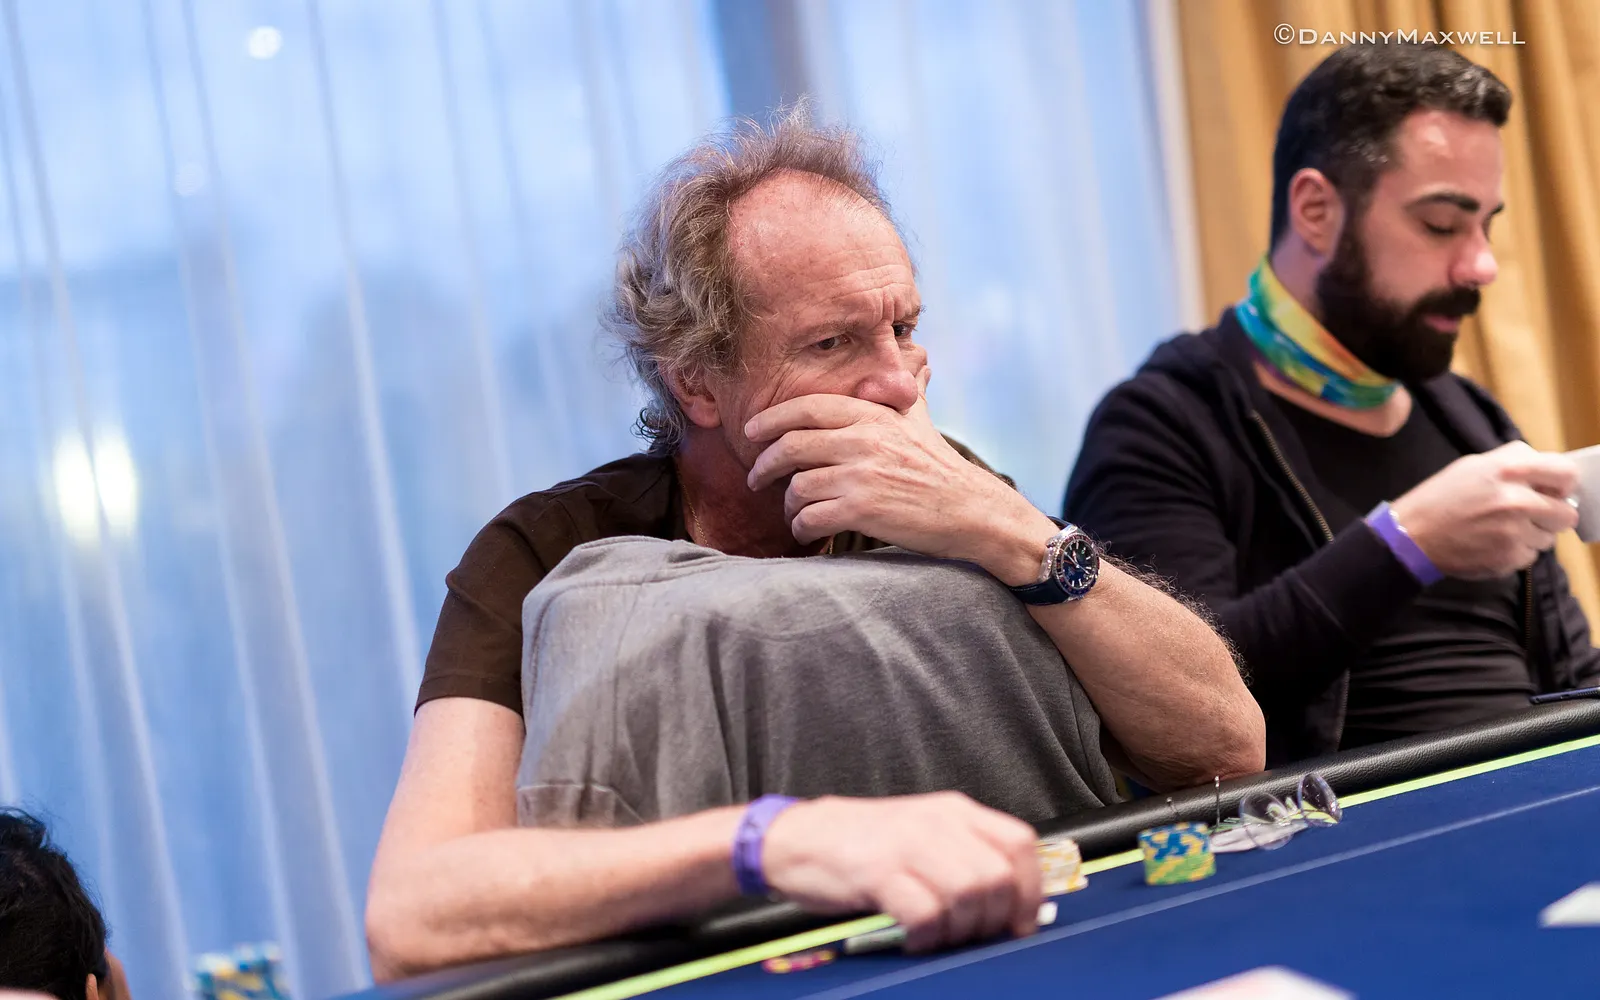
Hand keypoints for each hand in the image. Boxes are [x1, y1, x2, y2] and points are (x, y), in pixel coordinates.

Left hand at [743, 373, 1050, 579]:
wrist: (970, 510)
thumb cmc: (940, 466)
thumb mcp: (919, 420)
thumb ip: (903, 393)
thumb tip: (915, 362)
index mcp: (871, 414)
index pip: (806, 408)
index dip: (770, 419)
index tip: (751, 431)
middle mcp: (862, 439)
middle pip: (790, 446)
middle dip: (764, 465)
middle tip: (756, 478)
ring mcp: (861, 475)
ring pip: (796, 487)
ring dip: (787, 504)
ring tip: (793, 511)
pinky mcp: (863, 509)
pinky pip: (810, 517)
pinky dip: (801, 527)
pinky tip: (807, 530)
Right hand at [761, 793, 1042, 952]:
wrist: (796, 837)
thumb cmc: (861, 843)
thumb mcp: (922, 835)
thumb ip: (964, 856)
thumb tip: (1011, 903)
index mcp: (954, 810)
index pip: (1020, 843)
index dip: (1030, 889)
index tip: (1021, 922)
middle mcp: (936, 821)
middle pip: (998, 876)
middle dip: (992, 919)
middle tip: (969, 935)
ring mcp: (907, 844)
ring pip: (968, 894)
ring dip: (959, 930)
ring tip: (937, 935)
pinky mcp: (878, 871)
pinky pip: (925, 914)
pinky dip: (926, 937)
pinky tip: (912, 937)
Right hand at [1391, 441, 1579, 579]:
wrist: (1411, 535)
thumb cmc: (1440, 497)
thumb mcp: (1474, 465)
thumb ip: (1516, 463)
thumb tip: (1550, 475)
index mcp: (1509, 470)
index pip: (1566, 474)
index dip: (1563, 484)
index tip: (1554, 491)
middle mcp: (1517, 500)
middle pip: (1566, 513)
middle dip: (1551, 515)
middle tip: (1527, 515)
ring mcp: (1514, 532)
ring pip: (1549, 538)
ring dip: (1532, 535)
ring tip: (1500, 529)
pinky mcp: (1509, 558)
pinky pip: (1531, 556)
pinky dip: (1516, 552)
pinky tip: (1491, 544)